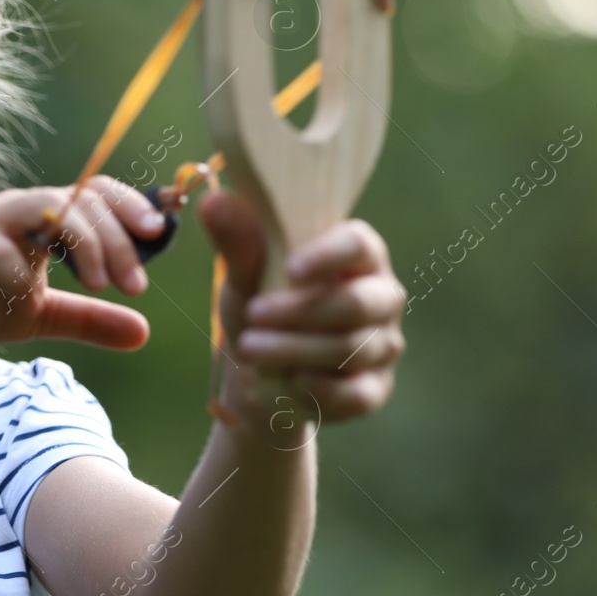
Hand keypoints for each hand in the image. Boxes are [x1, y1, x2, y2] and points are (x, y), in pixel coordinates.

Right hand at [0, 175, 167, 348]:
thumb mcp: (41, 314)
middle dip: (117, 240)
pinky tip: (30, 293)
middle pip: (83, 200)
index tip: (161, 239)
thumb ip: (90, 318)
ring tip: (99, 285)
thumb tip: (144, 332)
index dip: (134, 208)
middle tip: (135, 286)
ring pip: (47, 209)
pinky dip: (17, 266)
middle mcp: (22, 209)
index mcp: (46, 217)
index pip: (99, 194)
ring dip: (82, 244)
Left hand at [198, 187, 405, 428]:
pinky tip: (282, 382)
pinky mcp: (374, 388)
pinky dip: (315, 390)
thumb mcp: (244, 273)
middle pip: (358, 303)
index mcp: (357, 254)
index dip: (329, 256)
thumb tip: (213, 201)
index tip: (291, 269)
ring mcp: (382, 343)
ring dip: (295, 351)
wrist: (261, 369)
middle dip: (301, 312)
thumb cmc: (260, 303)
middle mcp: (381, 295)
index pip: (359, 245)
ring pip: (351, 349)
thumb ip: (238, 241)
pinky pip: (354, 394)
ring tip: (247, 349)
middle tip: (252, 315)